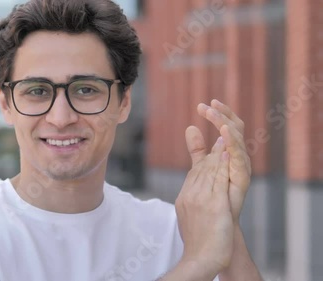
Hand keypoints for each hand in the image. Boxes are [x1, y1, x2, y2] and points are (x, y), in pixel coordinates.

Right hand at [175, 132, 233, 275]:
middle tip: (220, 134)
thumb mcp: (193, 216)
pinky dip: (222, 164)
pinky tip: (227, 154)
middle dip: (210, 151)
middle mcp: (190, 196)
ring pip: (209, 170)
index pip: (195, 173)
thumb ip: (195, 198)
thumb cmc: (200, 241)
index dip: (204, 157)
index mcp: (184, 198)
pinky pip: (217, 179)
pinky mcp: (213, 204)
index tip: (212, 146)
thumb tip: (195, 185)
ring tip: (224, 137)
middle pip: (201, 169)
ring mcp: (200, 199)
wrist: (201, 258)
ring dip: (217, 152)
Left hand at [195, 100, 251, 222]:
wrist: (216, 229)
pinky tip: (224, 132)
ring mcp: (240, 168)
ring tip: (214, 112)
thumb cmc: (211, 200)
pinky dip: (232, 143)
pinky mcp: (242, 178)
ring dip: (224, 123)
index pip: (226, 126)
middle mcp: (237, 158)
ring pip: (236, 139)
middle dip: (221, 115)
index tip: (204, 104)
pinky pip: (238, 156)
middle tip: (209, 104)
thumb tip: (190, 127)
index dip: (217, 114)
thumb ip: (198, 149)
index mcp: (228, 153)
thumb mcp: (201, 168)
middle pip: (234, 128)